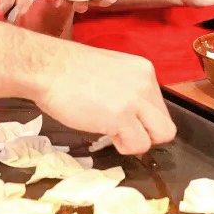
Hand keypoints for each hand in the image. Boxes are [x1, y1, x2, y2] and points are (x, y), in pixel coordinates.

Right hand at [32, 40, 175, 154]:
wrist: (47, 68)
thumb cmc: (67, 72)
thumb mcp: (110, 72)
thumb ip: (128, 90)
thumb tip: (134, 113)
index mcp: (143, 71)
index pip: (159, 107)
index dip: (142, 118)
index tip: (122, 117)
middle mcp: (146, 83)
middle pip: (166, 124)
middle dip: (145, 133)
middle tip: (121, 130)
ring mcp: (136, 100)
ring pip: (160, 136)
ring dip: (136, 140)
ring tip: (111, 131)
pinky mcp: (123, 117)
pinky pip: (139, 144)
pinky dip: (123, 146)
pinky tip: (105, 132)